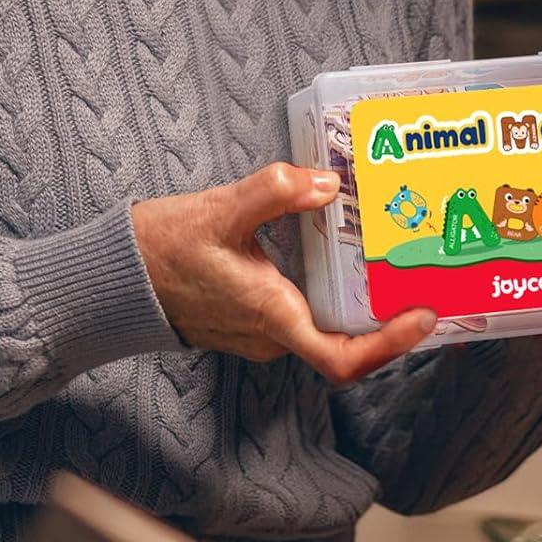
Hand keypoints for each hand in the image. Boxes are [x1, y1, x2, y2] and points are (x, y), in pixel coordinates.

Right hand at [132, 162, 435, 383]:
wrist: (113, 276)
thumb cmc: (161, 249)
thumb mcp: (222, 209)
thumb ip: (277, 191)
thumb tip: (328, 183)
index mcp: (273, 317)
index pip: (341, 358)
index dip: (389, 345)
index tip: (424, 316)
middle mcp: (274, 333)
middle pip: (347, 340)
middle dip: (390, 313)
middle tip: (428, 275)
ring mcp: (264, 328)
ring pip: (328, 323)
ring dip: (364, 298)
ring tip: (402, 257)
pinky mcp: (255, 313)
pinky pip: (308, 309)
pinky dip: (336, 287)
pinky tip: (353, 250)